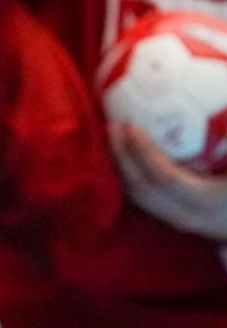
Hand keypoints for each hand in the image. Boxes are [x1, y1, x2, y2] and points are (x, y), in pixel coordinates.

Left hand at [111, 122, 226, 240]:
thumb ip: (226, 141)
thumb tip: (220, 102)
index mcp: (208, 202)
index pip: (165, 177)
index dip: (144, 151)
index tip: (131, 125)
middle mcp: (192, 218)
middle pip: (143, 191)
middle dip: (121, 159)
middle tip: (112, 127)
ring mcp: (186, 225)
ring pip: (142, 199)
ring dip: (124, 169)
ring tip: (115, 139)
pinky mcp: (186, 223)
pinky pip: (151, 201)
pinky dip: (136, 178)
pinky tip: (131, 157)